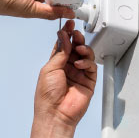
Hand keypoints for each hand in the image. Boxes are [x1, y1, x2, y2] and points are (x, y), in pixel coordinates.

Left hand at [31, 20, 96, 137]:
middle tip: (76, 33)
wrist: (55, 113)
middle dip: (77, 38)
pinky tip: (80, 63)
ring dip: (83, 48)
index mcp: (56, 64)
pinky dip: (87, 62)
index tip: (69, 23)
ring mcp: (79, 74)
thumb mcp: (50, 68)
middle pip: (76, 47)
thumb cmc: (47, 95)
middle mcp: (68, 67)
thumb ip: (60, 51)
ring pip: (86, 55)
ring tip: (79, 48)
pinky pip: (91, 67)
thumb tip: (64, 35)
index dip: (67, 34)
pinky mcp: (89, 81)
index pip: (63, 44)